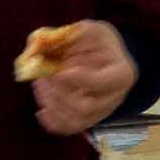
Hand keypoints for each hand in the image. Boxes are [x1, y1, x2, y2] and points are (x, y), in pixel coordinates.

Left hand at [31, 20, 136, 135]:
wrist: (105, 57)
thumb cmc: (97, 42)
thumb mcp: (87, 30)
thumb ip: (65, 35)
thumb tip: (37, 45)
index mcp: (122, 73)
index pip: (103, 83)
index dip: (80, 80)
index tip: (59, 72)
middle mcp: (115, 97)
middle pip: (86, 107)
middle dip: (59, 94)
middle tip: (42, 77)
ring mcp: (102, 112)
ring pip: (75, 121)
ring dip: (52, 105)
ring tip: (40, 85)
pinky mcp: (88, 120)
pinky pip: (70, 129)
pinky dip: (52, 122)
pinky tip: (42, 110)